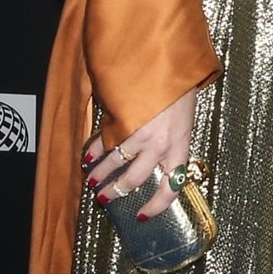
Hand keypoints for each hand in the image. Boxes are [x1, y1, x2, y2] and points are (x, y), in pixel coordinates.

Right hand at [84, 87, 197, 219]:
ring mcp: (139, 132)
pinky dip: (94, 150)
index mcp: (180, 145)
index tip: (142, 215)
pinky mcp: (122, 119)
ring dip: (101, 173)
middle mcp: (160, 144)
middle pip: (134, 179)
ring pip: (115, 162)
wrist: (168, 58)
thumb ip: (172, 142)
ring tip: (92, 180)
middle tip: (105, 199)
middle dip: (117, 191)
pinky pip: (105, 141)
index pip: (170, 188)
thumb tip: (160, 163)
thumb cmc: (180, 87)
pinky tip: (88, 156)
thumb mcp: (185, 119)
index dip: (156, 206)